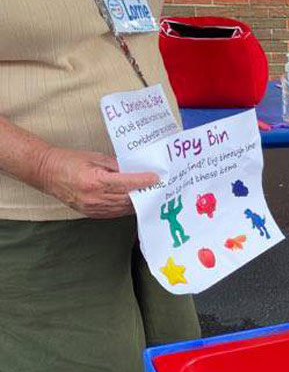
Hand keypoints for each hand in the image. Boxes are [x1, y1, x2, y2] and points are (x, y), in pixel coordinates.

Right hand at [35, 147, 157, 217]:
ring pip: (123, 208)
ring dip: (138, 202)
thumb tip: (135, 171)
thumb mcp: (95, 158)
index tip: (156, 178)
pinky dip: (126, 208)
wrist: (47, 173)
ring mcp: (93, 208)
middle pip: (128, 198)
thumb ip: (116, 166)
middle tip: (158, 188)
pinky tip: (134, 202)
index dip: (143, 181)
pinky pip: (115, 213)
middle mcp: (95, 197)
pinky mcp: (91, 213)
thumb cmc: (70, 161)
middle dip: (144, 193)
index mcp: (95, 181)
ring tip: (150, 195)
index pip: (126, 183)